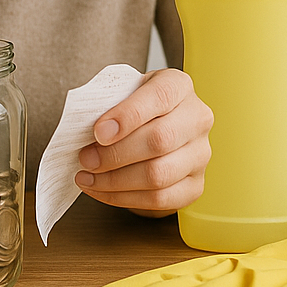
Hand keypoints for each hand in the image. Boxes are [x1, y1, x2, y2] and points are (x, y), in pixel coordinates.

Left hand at [75, 68, 212, 215]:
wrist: (157, 124)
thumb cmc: (136, 106)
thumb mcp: (125, 91)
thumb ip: (110, 103)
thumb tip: (86, 132)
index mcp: (179, 86)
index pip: (159, 97)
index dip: (127, 116)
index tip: (97, 132)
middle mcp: (197, 118)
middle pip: (159, 141)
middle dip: (114, 154)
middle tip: (85, 158)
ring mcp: (200, 154)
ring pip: (159, 175)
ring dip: (115, 181)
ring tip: (88, 176)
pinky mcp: (195, 185)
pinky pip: (160, 200)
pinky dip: (124, 198)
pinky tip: (102, 190)